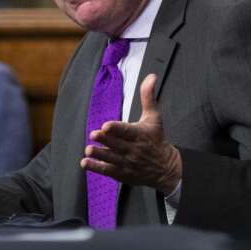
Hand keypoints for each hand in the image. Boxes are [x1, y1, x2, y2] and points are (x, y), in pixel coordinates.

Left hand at [81, 73, 181, 194]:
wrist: (165, 167)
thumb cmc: (156, 139)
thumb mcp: (154, 117)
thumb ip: (148, 96)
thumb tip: (151, 76)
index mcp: (140, 134)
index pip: (127, 131)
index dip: (116, 128)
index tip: (106, 126)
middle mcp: (133, 149)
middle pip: (117, 144)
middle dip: (105, 140)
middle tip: (93, 134)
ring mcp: (127, 162)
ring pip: (111, 157)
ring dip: (99, 154)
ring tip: (89, 149)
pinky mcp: (122, 173)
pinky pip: (108, 170)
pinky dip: (96, 167)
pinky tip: (85, 163)